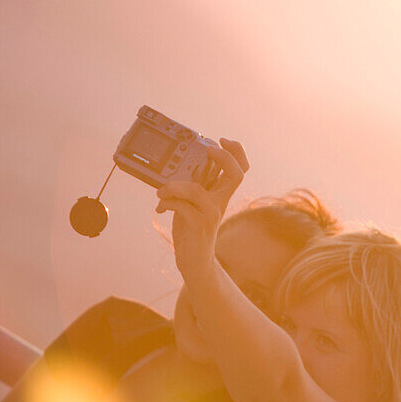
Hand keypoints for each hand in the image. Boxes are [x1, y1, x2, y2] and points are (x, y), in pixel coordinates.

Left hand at [155, 138, 249, 274]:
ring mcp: (211, 214)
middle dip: (224, 157)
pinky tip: (160, 207)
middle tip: (208, 149)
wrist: (194, 261)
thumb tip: (170, 169)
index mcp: (220, 193)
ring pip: (196, 190)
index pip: (239, 169)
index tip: (222, 140)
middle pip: (236, 175)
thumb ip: (189, 186)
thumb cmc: (191, 229)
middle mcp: (220, 201)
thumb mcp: (192, 203)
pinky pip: (183, 207)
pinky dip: (168, 202)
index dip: (236, 152)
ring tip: (161, 190)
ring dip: (173, 186)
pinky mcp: (199, 226)